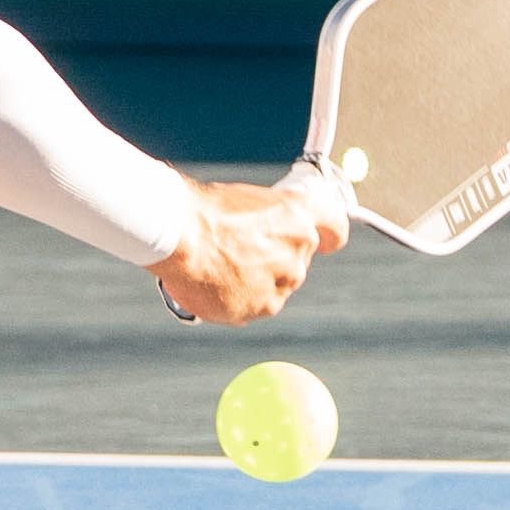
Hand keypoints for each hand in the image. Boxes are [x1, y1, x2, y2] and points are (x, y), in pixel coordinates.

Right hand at [148, 170, 345, 325]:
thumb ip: (268, 220)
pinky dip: (232, 301)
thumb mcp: (244, 200)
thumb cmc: (200, 209)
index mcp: (297, 217)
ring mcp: (277, 285)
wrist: (174, 234)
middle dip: (273, 261)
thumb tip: (266, 233)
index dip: (327, 237)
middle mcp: (296, 252)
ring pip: (274, 289)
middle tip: (239, 251)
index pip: (335, 230)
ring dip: (253, 283)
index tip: (320, 242)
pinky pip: (249, 309)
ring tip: (217, 267)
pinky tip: (210, 283)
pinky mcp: (254, 309)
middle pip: (297, 263)